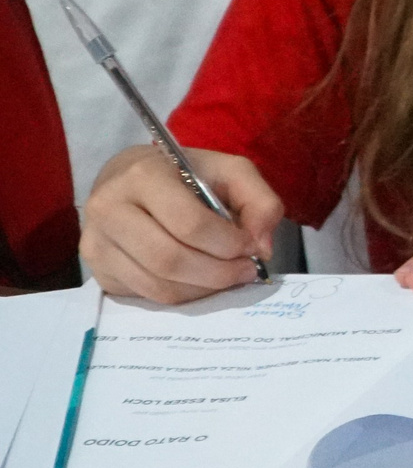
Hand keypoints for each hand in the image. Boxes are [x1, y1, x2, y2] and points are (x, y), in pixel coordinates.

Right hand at [83, 143, 283, 303]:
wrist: (130, 179)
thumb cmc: (185, 175)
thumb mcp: (230, 171)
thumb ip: (259, 201)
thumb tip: (262, 246)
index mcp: (143, 176)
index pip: (190, 224)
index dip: (229, 243)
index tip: (252, 247)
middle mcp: (109, 208)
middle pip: (171, 260)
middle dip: (219, 273)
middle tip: (246, 271)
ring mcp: (96, 242)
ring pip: (159, 285)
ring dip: (203, 289)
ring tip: (227, 276)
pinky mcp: (97, 270)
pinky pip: (147, 296)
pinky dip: (183, 295)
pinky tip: (199, 280)